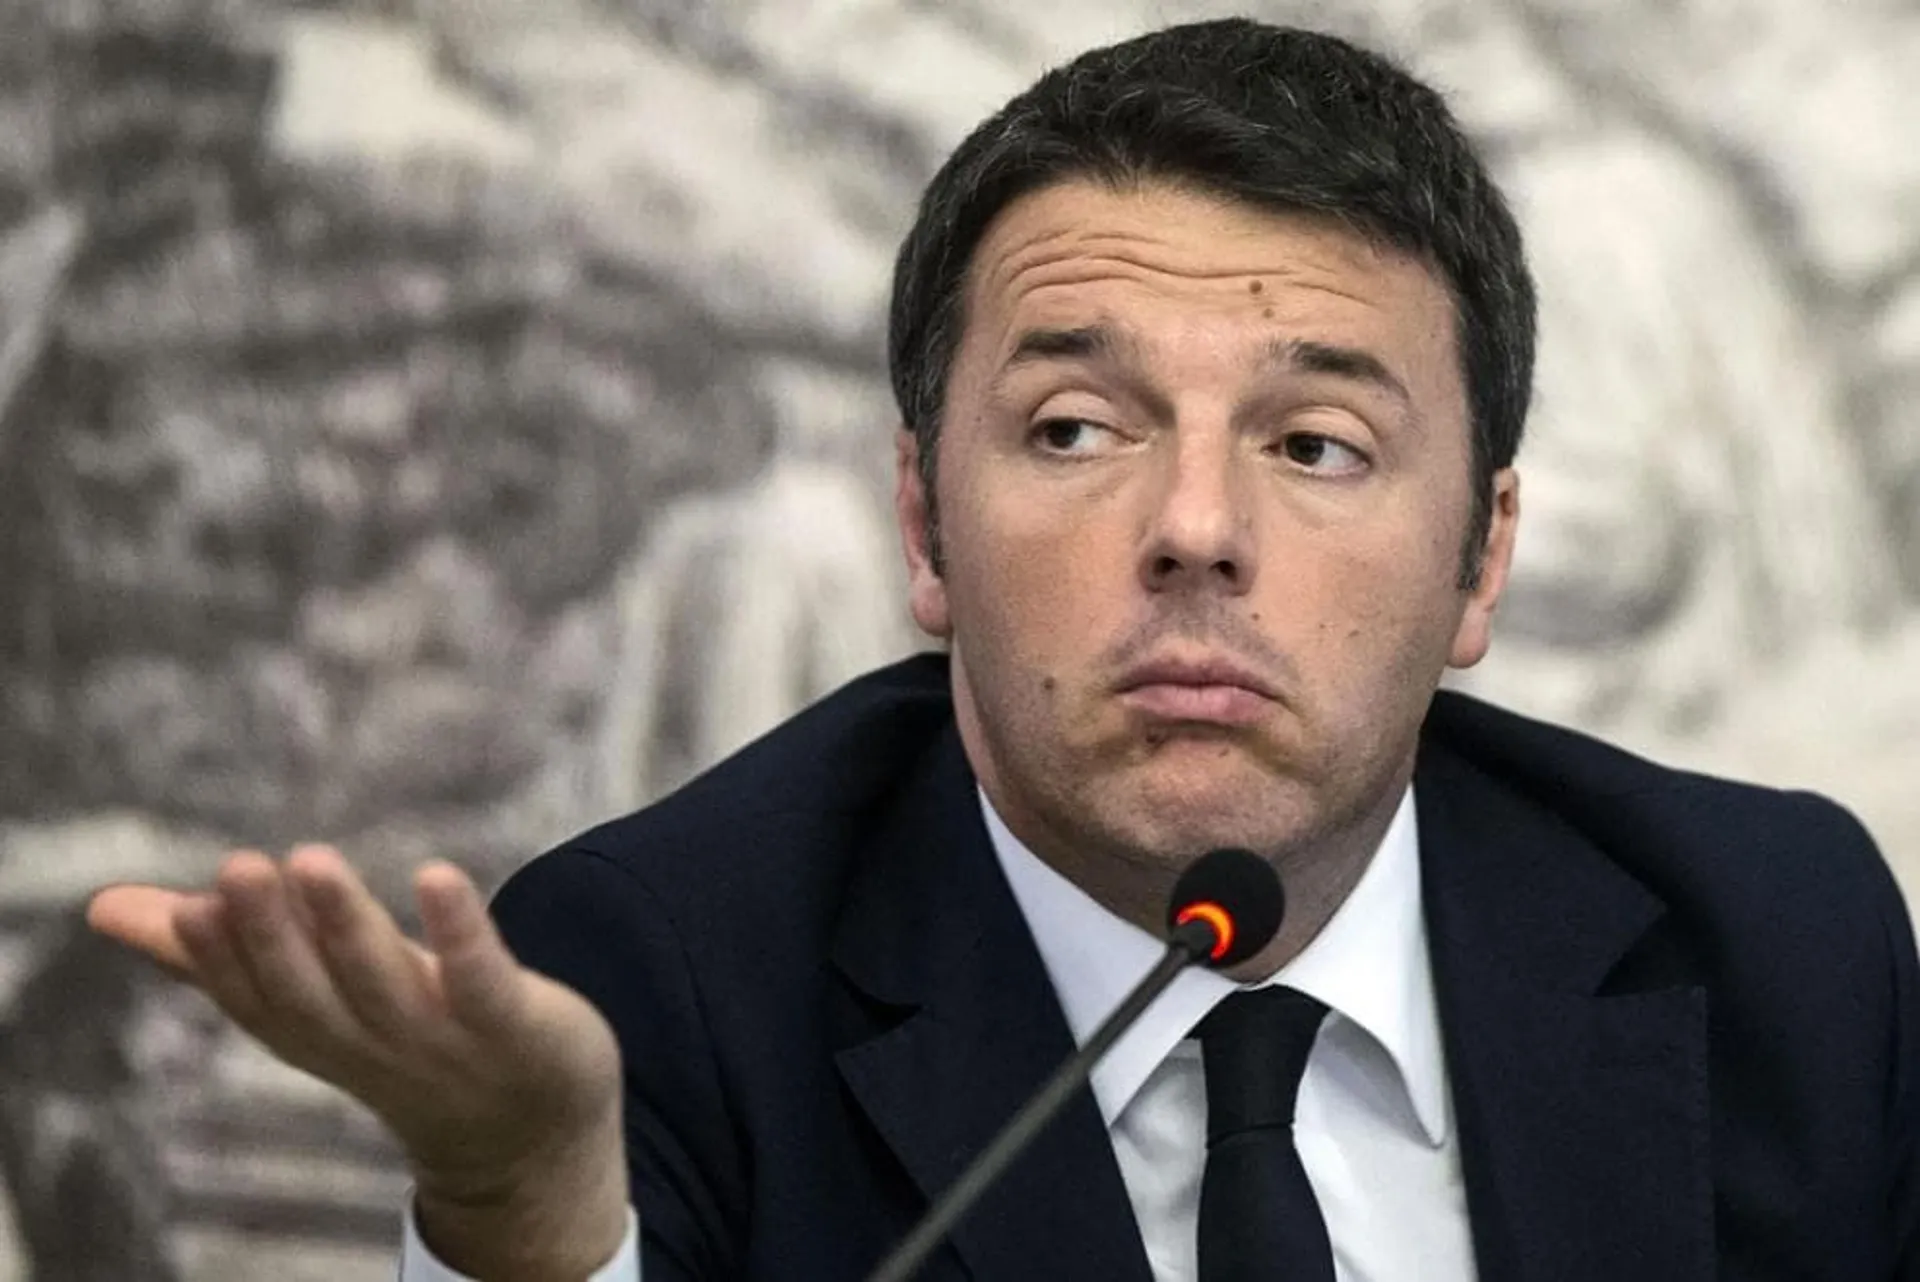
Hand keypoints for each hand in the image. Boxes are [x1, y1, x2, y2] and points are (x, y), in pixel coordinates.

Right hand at [87, 846, 628, 1279]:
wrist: (527, 1130)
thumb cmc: (404, 1038)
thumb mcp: (310, 998)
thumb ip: (219, 952)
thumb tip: (103, 907)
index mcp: (313, 1030)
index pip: (254, 998)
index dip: (218, 960)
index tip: (187, 907)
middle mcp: (367, 1040)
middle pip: (308, 990)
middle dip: (270, 932)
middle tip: (238, 867)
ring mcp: (441, 1038)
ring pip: (384, 981)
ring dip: (345, 922)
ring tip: (311, 861)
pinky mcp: (514, 1023)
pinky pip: (483, 977)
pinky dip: (460, 932)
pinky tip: (439, 876)